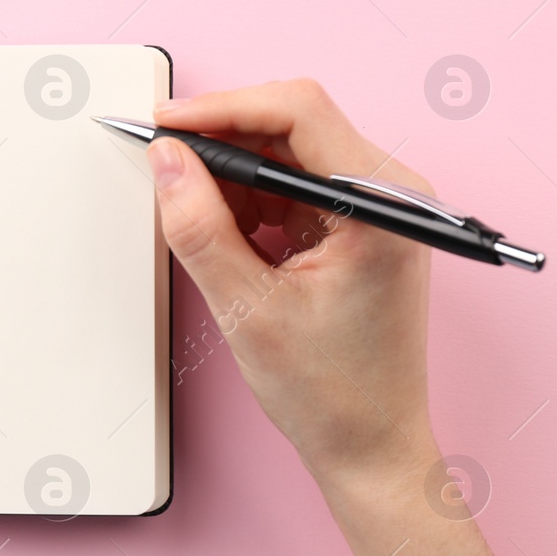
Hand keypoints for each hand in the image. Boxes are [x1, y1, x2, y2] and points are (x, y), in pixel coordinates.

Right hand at [147, 80, 436, 498]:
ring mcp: (376, 209)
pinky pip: (293, 186)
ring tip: (198, 222)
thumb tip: (167, 162)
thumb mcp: (246, 309)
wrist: (370, 447)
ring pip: (287, 154)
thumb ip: (200, 228)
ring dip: (233, 176)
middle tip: (164, 166)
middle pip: (293, 125)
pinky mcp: (357, 225)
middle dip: (222, 142)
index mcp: (382, 207)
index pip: (300, 113)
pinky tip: (226, 236)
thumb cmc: (333, 394)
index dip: (223, 108)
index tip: (166, 123)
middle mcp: (391, 195)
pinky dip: (250, 201)